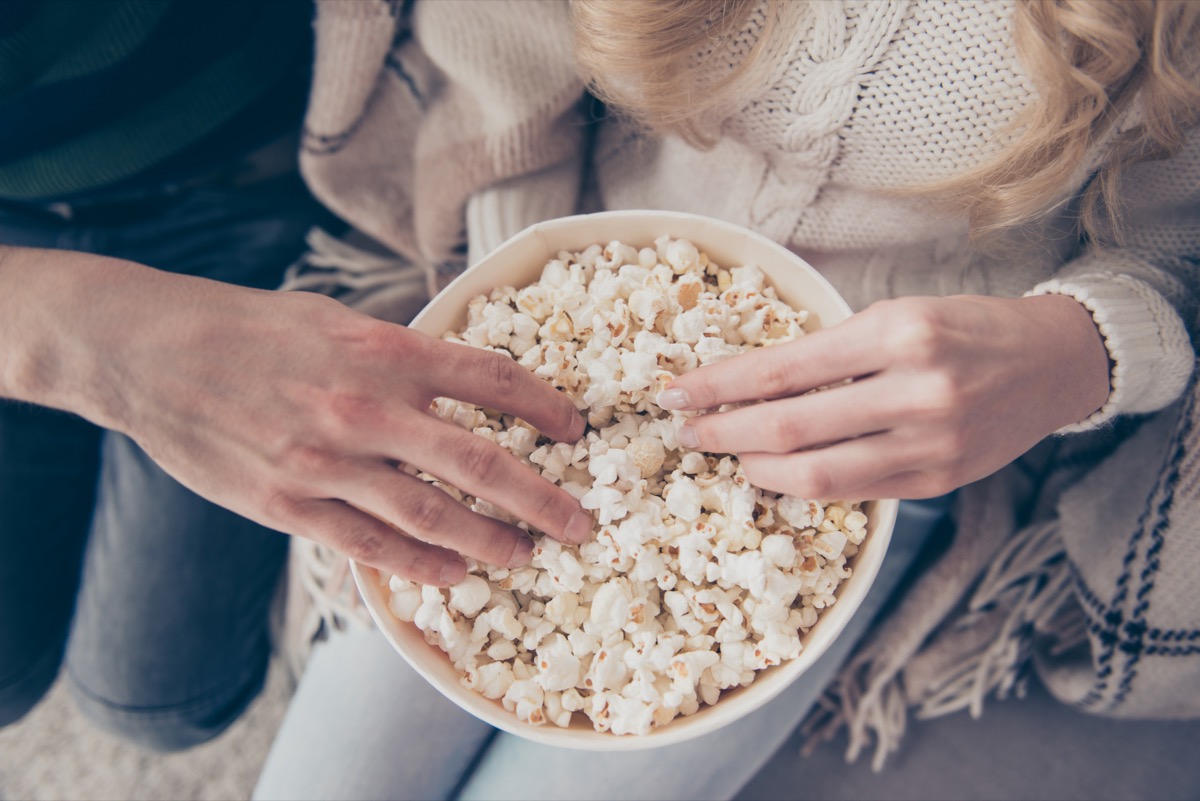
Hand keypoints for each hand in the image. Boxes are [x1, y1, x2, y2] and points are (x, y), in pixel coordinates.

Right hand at [0, 250, 589, 584]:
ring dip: (488, 540)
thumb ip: (398, 352)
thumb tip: (459, 375)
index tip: (575, 428)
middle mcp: (363, 408)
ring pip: (429, 513)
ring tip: (525, 554)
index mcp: (382, 351)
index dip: (543, 406)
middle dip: (540, 496)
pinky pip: (367, 545)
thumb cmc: (249, 328)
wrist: (151, 352)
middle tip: (579, 521)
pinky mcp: (286, 504)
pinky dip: (417, 564)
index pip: (489, 380)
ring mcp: (325, 462)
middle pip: (476, 461)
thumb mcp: (334, 320)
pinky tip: (452, 573)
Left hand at [658, 294, 1110, 499]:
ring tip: (726, 457)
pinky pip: (850, 493)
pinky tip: (774, 476)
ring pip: (814, 475)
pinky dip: (802, 487)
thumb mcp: (897, 316)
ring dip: (754, 469)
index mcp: (897, 333)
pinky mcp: (937, 481)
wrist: (1052, 363)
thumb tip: (750, 384)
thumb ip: (831, 352)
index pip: (782, 368)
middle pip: (787, 427)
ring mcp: (929, 443)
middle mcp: (914, 390)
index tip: (676, 392)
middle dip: (721, 432)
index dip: (718, 385)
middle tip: (684, 430)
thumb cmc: (966, 328)